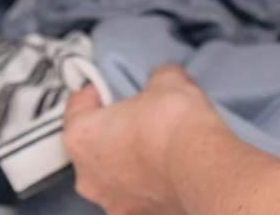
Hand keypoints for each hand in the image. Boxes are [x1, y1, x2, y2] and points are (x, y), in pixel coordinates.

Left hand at [63, 65, 230, 214]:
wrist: (203, 169)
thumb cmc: (174, 124)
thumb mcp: (167, 80)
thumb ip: (155, 78)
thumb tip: (162, 80)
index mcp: (82, 137)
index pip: (76, 109)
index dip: (93, 94)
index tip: (105, 89)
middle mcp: (88, 176)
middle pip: (90, 149)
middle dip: (109, 134)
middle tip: (135, 120)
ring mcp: (111, 202)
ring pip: (110, 179)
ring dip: (125, 165)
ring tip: (154, 151)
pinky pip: (136, 198)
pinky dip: (146, 188)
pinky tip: (166, 175)